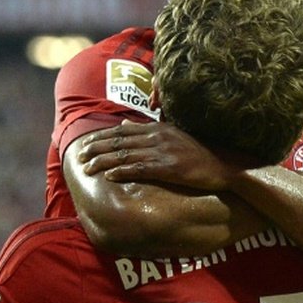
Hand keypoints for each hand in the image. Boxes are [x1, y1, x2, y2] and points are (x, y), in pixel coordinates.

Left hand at [76, 120, 240, 190]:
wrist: (223, 165)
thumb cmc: (200, 153)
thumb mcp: (176, 135)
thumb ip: (152, 130)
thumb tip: (126, 125)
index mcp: (159, 127)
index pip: (123, 130)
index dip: (101, 137)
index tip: (86, 144)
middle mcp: (158, 136)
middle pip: (119, 141)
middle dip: (96, 148)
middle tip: (79, 156)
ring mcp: (163, 152)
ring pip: (125, 155)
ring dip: (103, 161)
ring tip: (87, 168)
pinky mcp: (169, 167)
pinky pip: (140, 168)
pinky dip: (123, 172)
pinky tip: (109, 176)